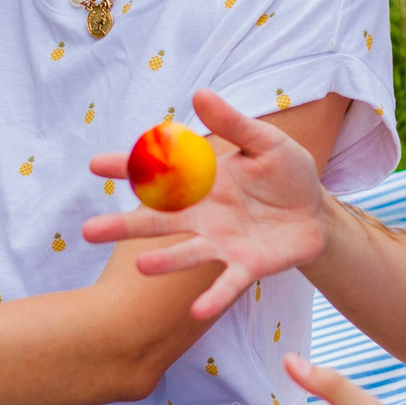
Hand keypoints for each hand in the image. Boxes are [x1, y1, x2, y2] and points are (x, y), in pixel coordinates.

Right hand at [80, 88, 328, 320]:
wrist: (316, 212)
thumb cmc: (286, 173)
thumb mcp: (265, 142)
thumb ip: (233, 124)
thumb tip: (199, 93)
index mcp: (201, 182)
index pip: (158, 174)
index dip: (127, 168)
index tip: (95, 166)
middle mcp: (203, 216)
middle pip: (159, 221)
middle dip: (124, 227)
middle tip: (88, 232)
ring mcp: (222, 243)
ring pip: (187, 253)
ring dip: (165, 262)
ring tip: (141, 266)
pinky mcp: (247, 266)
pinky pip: (228, 283)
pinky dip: (214, 297)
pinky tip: (197, 312)